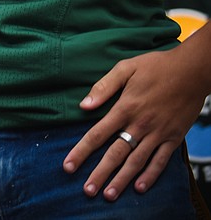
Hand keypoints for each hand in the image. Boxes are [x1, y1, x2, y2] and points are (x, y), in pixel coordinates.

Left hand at [63, 40, 210, 200]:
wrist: (193, 71)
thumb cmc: (156, 67)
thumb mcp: (125, 68)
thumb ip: (103, 87)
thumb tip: (83, 105)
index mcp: (125, 108)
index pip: (97, 134)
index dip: (81, 151)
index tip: (68, 166)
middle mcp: (141, 124)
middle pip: (116, 154)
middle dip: (100, 173)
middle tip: (87, 191)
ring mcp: (159, 133)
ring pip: (137, 161)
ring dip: (122, 180)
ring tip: (109, 195)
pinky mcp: (174, 137)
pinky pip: (161, 161)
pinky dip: (151, 175)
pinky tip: (139, 187)